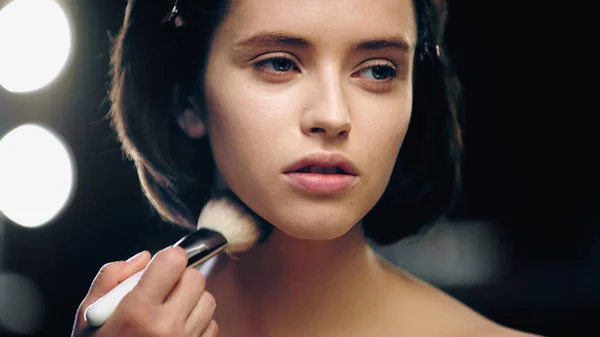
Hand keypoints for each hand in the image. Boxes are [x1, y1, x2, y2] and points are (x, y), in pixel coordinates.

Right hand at [72, 247, 217, 336]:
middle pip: (196, 278)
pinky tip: (176, 331)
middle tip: (162, 291)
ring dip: (191, 301)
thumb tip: (145, 257)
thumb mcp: (89, 314)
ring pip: (208, 300)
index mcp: (137, 311)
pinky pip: (212, 325)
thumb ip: (112, 276)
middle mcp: (166, 327)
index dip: (168, 258)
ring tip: (168, 313)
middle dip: (180, 279)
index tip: (161, 267)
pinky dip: (198, 323)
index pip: (174, 261)